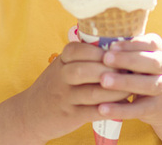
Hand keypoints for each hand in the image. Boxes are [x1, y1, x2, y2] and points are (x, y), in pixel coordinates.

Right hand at [12, 41, 132, 142]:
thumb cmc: (54, 86)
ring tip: (130, 89)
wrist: (30, 114)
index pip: (78, 49)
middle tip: (129, 71)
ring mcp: (65, 97)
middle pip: (85, 69)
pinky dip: (110, 108)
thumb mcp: (61, 66)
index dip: (100, 51)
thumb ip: (81, 56)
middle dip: (109, 69)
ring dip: (114, 91)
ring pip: (92, 92)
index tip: (118, 53)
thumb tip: (116, 46)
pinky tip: (123, 106)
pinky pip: (93, 112)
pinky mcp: (70, 116)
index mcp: (61, 61)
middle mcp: (60, 77)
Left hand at [94, 34, 161, 144]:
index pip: (150, 43)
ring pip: (149, 85)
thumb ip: (127, 50)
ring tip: (104, 81)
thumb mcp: (142, 57)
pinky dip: (121, 110)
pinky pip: (139, 110)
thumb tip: (97, 42)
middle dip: (128, 60)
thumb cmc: (144, 71)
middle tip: (106, 58)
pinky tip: (103, 108)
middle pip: (152, 63)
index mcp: (161, 51)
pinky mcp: (156, 108)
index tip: (111, 46)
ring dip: (125, 82)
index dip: (131, 45)